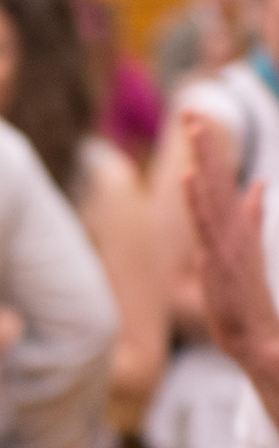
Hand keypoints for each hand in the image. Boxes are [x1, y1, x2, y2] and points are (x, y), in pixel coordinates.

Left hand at [182, 110, 278, 364]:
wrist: (258, 338)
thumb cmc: (247, 296)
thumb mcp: (247, 247)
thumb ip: (252, 215)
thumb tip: (257, 186)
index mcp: (235, 224)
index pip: (219, 178)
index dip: (208, 149)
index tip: (194, 118)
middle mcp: (231, 228)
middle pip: (215, 177)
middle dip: (204, 143)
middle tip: (189, 109)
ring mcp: (226, 242)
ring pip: (212, 193)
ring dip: (204, 160)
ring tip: (194, 129)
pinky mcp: (219, 260)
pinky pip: (207, 224)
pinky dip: (198, 200)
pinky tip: (189, 178)